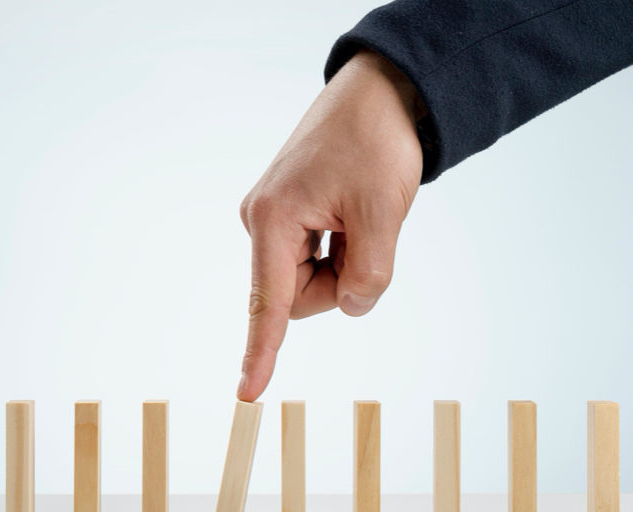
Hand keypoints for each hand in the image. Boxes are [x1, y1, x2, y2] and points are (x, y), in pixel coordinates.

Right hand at [237, 50, 423, 400]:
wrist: (376, 97)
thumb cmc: (375, 144)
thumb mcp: (384, 212)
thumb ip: (370, 273)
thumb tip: (353, 304)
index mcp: (274, 219)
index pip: (269, 302)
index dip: (260, 352)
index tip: (247, 394)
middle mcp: (262, 221)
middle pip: (300, 295)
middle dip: (340, 282)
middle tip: (368, 232)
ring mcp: (273, 218)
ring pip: (310, 279)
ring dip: (344, 262)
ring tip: (361, 214)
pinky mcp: (288, 215)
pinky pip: (312, 258)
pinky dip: (340, 249)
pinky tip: (351, 215)